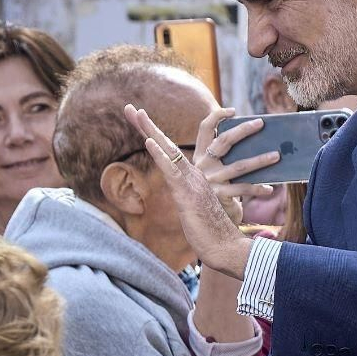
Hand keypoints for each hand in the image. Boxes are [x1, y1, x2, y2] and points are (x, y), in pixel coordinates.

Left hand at [123, 103, 250, 277]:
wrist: (226, 247)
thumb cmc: (211, 233)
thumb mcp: (195, 213)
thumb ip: (190, 201)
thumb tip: (183, 200)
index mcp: (193, 177)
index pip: (170, 152)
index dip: (153, 136)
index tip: (139, 120)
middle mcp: (193, 174)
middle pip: (166, 144)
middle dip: (146, 126)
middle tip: (130, 108)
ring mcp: (190, 182)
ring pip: (167, 151)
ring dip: (150, 131)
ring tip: (136, 114)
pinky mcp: (187, 194)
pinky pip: (170, 170)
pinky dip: (159, 155)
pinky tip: (148, 141)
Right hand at [193, 107, 277, 225]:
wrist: (207, 223)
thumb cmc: (218, 192)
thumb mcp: (216, 173)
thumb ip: (227, 158)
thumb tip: (256, 141)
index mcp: (199, 155)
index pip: (204, 129)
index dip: (216, 116)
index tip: (233, 110)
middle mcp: (202, 166)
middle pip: (223, 141)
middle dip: (243, 130)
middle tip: (261, 123)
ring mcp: (210, 181)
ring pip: (239, 166)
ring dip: (260, 160)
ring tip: (276, 155)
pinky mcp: (220, 196)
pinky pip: (244, 189)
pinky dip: (259, 189)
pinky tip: (270, 189)